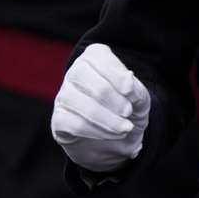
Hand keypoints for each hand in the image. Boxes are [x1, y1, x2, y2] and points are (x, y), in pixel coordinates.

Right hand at [51, 43, 149, 171]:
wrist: (120, 140)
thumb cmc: (127, 110)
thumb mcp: (139, 98)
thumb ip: (135, 88)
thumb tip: (127, 79)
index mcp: (93, 60)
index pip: (96, 56)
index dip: (115, 75)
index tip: (130, 93)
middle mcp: (74, 74)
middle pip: (81, 75)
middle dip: (109, 97)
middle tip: (128, 112)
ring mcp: (63, 97)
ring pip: (74, 100)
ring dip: (106, 118)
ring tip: (125, 128)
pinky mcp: (59, 120)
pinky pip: (71, 122)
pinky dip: (96, 131)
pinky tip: (111, 135)